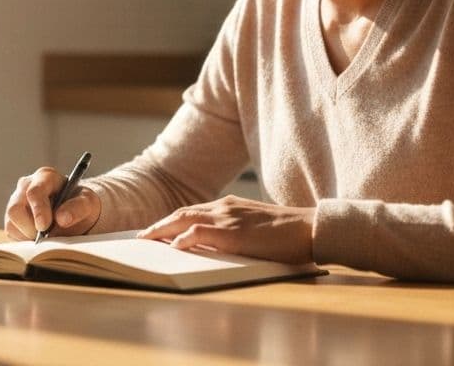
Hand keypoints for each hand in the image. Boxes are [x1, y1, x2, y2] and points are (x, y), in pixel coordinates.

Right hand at [4, 167, 100, 240]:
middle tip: (46, 237)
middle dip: (29, 227)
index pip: (34, 192)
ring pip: (10, 224)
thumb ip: (77, 208)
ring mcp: (16, 202)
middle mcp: (26, 186)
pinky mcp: (12, 218)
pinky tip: (39, 238)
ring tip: (47, 236)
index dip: (38, 211)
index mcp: (45, 177)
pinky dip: (25, 240)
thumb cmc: (80, 204)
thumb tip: (62, 218)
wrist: (75, 213)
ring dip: (28, 236)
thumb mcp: (88, 203)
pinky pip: (12, 233)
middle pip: (15, 210)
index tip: (44, 227)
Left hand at [137, 195, 314, 264]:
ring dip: (162, 229)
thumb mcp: (256, 229)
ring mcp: (228, 217)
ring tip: (147, 240)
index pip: (193, 210)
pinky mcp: (234, 232)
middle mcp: (225, 207)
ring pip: (184, 218)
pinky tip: (173, 246)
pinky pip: (200, 232)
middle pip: (182, 212)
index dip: (172, 219)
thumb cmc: (289, 234)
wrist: (311, 228)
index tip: (157, 229)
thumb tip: (216, 247)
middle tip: (142, 236)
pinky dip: (183, 238)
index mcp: (231, 206)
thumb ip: (236, 232)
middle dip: (159, 224)